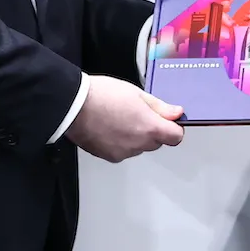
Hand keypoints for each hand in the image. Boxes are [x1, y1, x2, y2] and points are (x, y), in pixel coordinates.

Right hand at [69, 75, 184, 162]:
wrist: (73, 106)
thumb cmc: (102, 95)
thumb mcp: (136, 93)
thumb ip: (160, 107)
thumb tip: (176, 113)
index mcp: (149, 127)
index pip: (175, 137)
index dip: (173, 128)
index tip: (167, 120)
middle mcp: (139, 144)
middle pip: (157, 142)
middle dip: (152, 130)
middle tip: (137, 113)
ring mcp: (124, 152)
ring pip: (139, 147)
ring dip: (135, 137)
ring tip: (119, 119)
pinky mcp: (110, 156)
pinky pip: (123, 151)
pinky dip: (121, 142)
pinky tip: (109, 128)